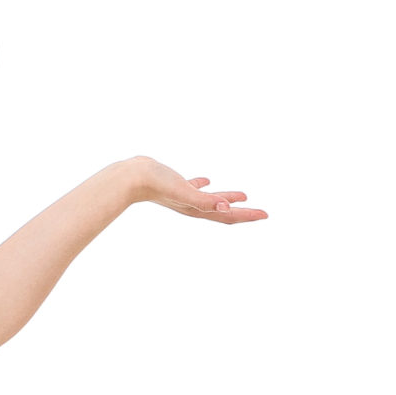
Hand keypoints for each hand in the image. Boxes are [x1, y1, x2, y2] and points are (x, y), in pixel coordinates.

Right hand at [118, 156, 268, 223]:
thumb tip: (225, 207)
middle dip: (243, 212)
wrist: (129, 179)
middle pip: (223, 211)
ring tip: (242, 196)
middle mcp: (192, 206)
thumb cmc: (156, 185)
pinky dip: (203, 186)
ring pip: (210, 200)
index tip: (266, 214)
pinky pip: (193, 187)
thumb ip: (204, 200)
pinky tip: (206, 180)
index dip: (248, 215)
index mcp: (196, 209)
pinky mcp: (174, 186)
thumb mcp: (184, 191)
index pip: (228, 215)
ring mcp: (183, 197)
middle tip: (261, 212)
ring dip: (226, 198)